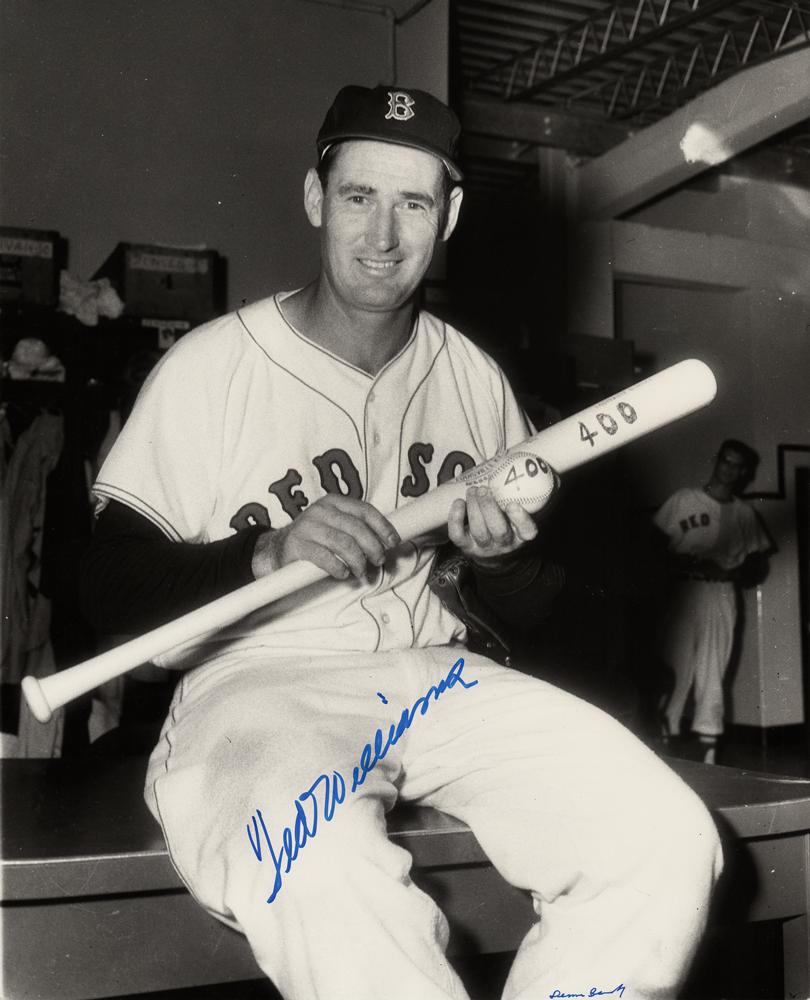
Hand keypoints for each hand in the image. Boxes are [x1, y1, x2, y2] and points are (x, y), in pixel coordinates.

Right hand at [252, 495, 399, 580]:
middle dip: (373, 547)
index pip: (364, 510)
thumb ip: (356, 530)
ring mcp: (306, 527)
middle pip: (356, 528)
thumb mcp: (334, 527)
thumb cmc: (313, 540)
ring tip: (361, 571)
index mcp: (333, 502)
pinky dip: (338, 567)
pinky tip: (343, 574)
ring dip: (358, 561)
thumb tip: (386, 543)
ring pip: (343, 543)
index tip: (393, 541)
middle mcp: (320, 511)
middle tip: (378, 561)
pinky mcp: (297, 545)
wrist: (276, 549)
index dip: (382, 526)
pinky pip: (324, 557)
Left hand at [447, 485, 537, 565]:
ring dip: (474, 508)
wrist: (492, 552)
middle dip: (489, 508)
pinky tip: (459, 502)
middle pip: (499, 530)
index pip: (527, 531)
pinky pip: (457, 535)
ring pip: (478, 531)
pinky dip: (455, 518)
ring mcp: (484, 547)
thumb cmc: (507, 524)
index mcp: (521, 535)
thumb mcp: (518, 514)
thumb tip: (528, 465)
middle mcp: (504, 544)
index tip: (512, 503)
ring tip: (472, 491)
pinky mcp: (466, 546)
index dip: (520, 519)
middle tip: (483, 490)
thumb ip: (522, 494)